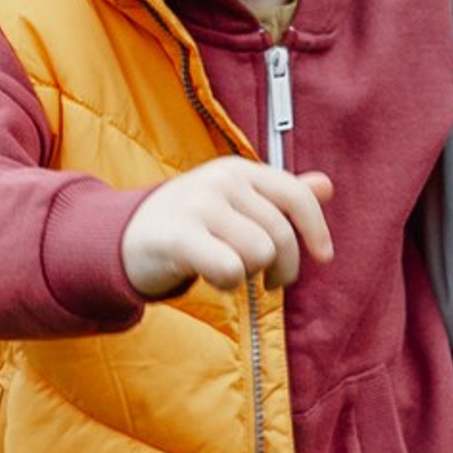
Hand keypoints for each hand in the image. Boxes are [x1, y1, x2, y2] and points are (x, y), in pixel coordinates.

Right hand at [122, 162, 335, 296]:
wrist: (124, 237)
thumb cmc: (191, 222)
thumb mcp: (237, 202)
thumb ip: (279, 196)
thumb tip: (327, 185)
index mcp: (240, 170)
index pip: (295, 196)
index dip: (316, 229)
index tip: (323, 256)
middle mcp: (222, 181)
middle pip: (281, 235)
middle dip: (284, 268)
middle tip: (270, 282)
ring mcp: (199, 205)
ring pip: (259, 253)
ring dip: (251, 275)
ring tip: (234, 273)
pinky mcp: (179, 236)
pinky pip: (230, 268)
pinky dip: (228, 282)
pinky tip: (216, 279)